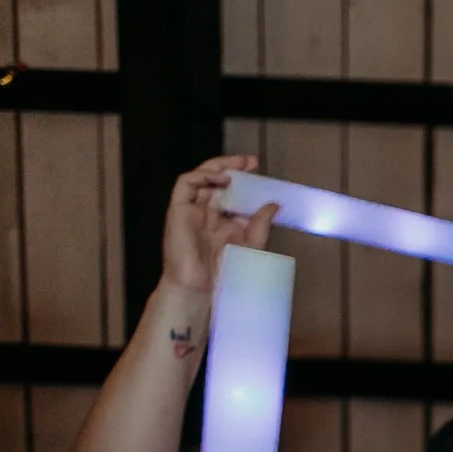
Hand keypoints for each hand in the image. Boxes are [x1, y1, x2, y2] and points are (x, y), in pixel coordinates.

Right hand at [164, 155, 276, 296]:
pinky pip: (185, 184)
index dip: (244, 179)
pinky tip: (221, 179)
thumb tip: (274, 203)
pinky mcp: (178, 210)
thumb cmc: (224, 273)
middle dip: (233, 167)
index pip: (232, 192)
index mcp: (222, 220)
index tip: (259, 170)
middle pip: (216, 180)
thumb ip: (261, 224)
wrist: (201, 290)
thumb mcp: (251, 245)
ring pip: (200, 178)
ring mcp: (191, 210)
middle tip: (251, 161)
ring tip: (237, 167)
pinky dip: (202, 176)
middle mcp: (206, 212)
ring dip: (218, 168)